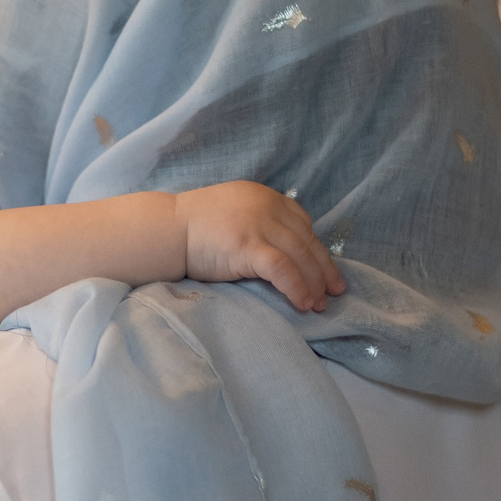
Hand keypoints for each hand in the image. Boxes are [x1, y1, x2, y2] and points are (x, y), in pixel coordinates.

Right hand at [175, 182, 347, 311]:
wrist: (166, 229)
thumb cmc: (194, 227)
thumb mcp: (234, 213)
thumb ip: (259, 222)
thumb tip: (284, 251)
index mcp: (265, 196)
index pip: (302, 223)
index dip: (316, 249)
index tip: (324, 269)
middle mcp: (268, 206)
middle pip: (307, 240)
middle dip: (324, 269)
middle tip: (334, 292)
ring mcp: (259, 224)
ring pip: (301, 256)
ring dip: (315, 283)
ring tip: (320, 304)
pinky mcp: (249, 245)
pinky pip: (284, 269)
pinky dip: (297, 287)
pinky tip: (303, 303)